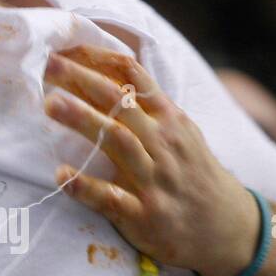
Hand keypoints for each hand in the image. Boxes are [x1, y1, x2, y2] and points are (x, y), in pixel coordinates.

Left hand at [43, 45, 260, 275]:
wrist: (229, 229)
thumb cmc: (191, 171)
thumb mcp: (179, 130)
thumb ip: (145, 103)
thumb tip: (100, 67)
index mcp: (168, 118)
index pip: (132, 76)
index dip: (96, 58)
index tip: (63, 46)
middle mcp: (163, 143)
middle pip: (119, 102)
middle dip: (81, 79)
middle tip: (46, 64)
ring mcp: (154, 179)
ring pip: (118, 142)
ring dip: (83, 120)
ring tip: (49, 104)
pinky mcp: (144, 215)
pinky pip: (112, 199)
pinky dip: (86, 187)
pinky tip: (61, 176)